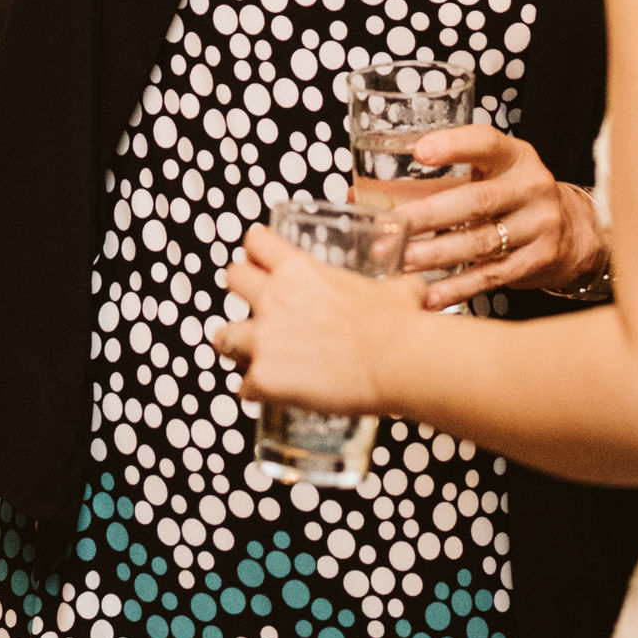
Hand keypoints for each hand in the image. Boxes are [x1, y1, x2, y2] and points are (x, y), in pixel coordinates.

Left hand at [215, 226, 423, 413]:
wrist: (397, 361)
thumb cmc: (398, 323)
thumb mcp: (395, 289)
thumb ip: (395, 286)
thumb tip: (415, 290)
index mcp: (299, 269)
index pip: (256, 242)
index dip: (258, 252)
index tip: (264, 262)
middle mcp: (274, 298)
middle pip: (231, 278)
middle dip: (241, 293)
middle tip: (260, 309)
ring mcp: (265, 338)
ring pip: (222, 336)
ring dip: (235, 346)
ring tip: (252, 358)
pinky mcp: (265, 378)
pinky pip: (244, 387)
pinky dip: (256, 392)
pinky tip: (272, 396)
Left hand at [381, 125, 605, 307]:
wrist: (573, 230)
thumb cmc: (513, 195)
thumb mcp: (489, 174)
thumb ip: (435, 180)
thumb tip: (361, 193)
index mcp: (515, 156)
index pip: (485, 142)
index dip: (454, 145)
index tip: (419, 152)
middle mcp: (531, 187)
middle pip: (476, 201)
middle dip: (428, 216)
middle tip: (390, 228)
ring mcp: (539, 225)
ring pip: (480, 242)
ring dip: (435, 255)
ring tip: (400, 262)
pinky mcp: (538, 260)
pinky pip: (491, 276)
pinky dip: (457, 287)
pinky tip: (429, 295)